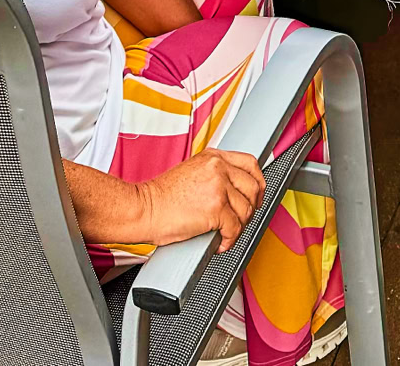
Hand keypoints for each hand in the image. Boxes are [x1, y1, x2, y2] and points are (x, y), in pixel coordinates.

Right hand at [133, 149, 266, 252]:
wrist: (142, 209)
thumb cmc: (160, 197)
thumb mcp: (191, 172)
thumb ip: (212, 174)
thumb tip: (232, 190)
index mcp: (213, 156)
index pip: (250, 163)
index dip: (257, 182)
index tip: (256, 196)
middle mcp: (218, 167)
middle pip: (253, 187)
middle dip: (251, 208)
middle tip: (241, 220)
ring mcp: (218, 186)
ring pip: (246, 210)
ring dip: (239, 227)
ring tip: (225, 233)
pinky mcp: (215, 208)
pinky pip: (235, 228)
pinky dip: (230, 240)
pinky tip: (219, 243)